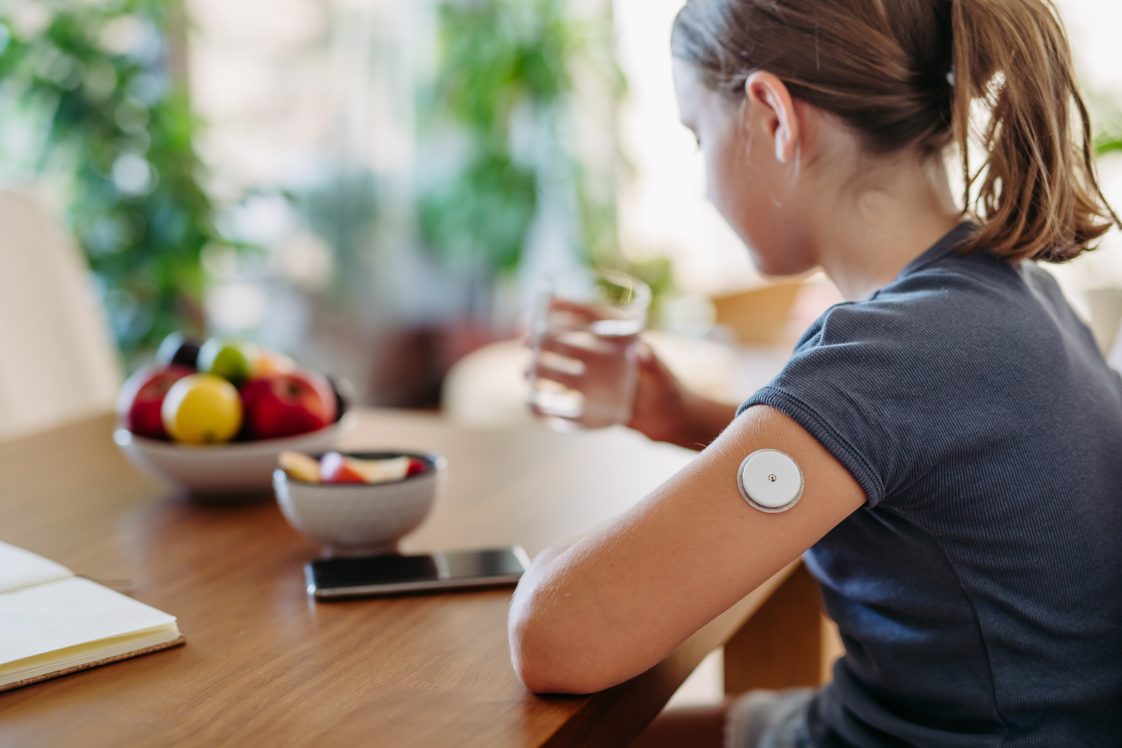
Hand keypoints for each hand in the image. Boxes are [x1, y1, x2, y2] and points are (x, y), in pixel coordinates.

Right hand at [528, 300, 695, 441]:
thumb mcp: (663, 377)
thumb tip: (641, 351)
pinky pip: (564, 393)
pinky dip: (548, 396)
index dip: (568, 305)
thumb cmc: (671, 392)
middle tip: (526, 340)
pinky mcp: (591, 396)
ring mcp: (594, 373)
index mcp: (621, 335)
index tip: (546, 303)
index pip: (592, 313)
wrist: (671, 421)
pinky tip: (532, 400)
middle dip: (543, 335)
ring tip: (526, 374)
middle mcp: (603, 351)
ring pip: (560, 363)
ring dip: (540, 366)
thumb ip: (653, 364)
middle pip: (567, 336)